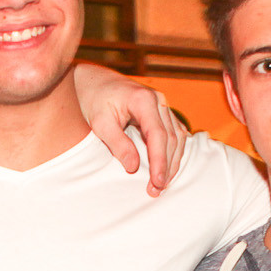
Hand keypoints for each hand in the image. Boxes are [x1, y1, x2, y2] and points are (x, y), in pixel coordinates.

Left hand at [71, 62, 185, 195]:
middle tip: (157, 190)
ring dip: (172, 162)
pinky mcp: (161, 112)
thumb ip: (117, 143)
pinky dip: (173, 152)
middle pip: (172, 138)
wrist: (93, 81)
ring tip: (162, 184)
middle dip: (166, 166)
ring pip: (177, 137)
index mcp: (143, 100)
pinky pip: (174, 133)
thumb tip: (133, 167)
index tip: (157, 182)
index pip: (158, 135)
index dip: (160, 161)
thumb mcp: (100, 122)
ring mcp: (162, 105)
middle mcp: (158, 100)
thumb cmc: (94, 99)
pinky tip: (167, 168)